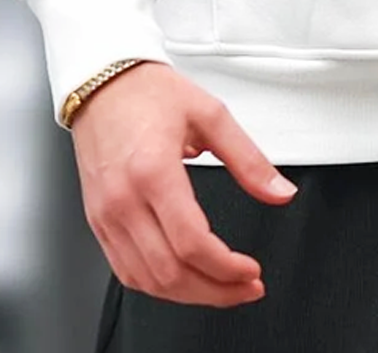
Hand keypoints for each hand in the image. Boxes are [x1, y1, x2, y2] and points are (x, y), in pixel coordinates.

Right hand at [70, 62, 296, 306]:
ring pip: (146, 280)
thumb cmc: (149, 93)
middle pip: (170, 272)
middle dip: (215, 291)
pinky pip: (125, 270)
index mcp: (153, 171)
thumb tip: (280, 191)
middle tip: (245, 288)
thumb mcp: (211, 114)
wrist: (103, 82)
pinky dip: (158, 285)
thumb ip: (249, 159)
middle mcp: (124, 199)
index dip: (227, 269)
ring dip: (189, 294)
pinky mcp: (97, 220)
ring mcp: (106, 214)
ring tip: (222, 288)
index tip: (251, 271)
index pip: (191, 243)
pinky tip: (184, 279)